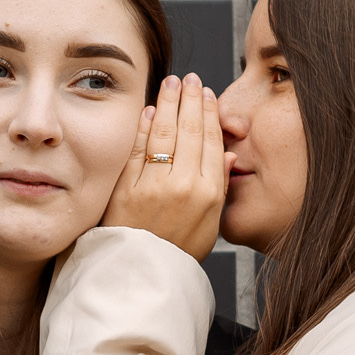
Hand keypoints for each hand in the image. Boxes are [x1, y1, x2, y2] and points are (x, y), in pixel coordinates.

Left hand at [102, 73, 229, 260]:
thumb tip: (227, 155)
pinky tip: (149, 111)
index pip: (211, 141)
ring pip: (164, 134)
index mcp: (209, 193)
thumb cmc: (178, 251)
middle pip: (189, 131)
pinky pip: (138, 150)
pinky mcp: (127, 189)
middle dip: (190, 99)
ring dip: (168, 104)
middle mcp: (183, 185)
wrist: (145, 275)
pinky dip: (144, 127)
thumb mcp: (211, 224)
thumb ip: (219, 187)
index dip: (209, 113)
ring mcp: (153, 186)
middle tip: (189, 79)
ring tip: (171, 83)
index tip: (207, 93)